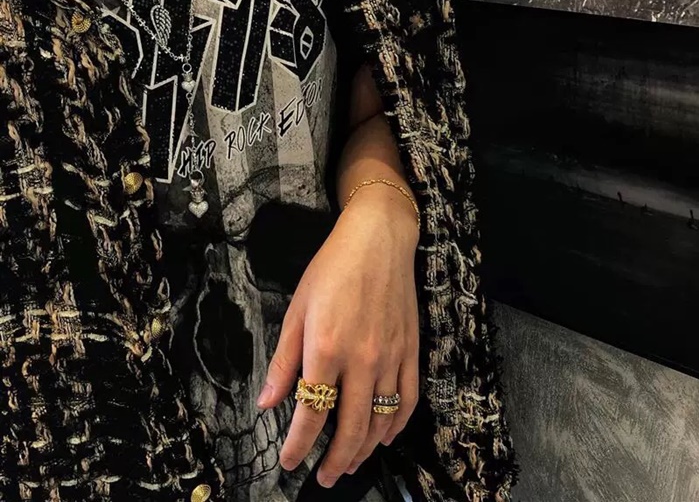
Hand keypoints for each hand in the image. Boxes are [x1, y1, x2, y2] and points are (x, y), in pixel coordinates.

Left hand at [256, 186, 419, 487]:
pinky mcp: (411, 351)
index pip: (311, 413)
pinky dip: (397, 426)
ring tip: (350, 464)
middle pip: (350, 429)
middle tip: (323, 478)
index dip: (297, 446)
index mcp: (326, 348)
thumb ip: (285, 361)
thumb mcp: (297, 309)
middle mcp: (362, 360)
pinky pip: (408, 400)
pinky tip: (386, 437)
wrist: (378, 240)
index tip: (289, 462)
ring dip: (365, 451)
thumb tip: (267, 403)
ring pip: (381, 421)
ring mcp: (391, 358)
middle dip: (334, 461)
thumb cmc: (332, 268)